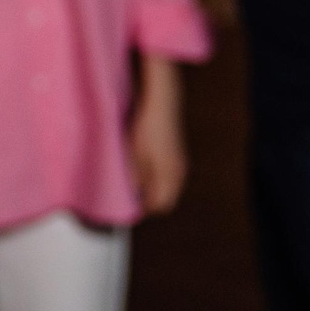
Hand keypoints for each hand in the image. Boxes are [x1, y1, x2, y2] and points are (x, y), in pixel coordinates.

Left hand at [127, 59, 187, 215]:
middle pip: (166, 198)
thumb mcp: (135, 154)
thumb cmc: (148, 126)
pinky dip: (157, 178)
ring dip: (153, 188)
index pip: (161, 205)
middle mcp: (179, 172)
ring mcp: (180, 163)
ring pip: (168, 187)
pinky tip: (143, 169)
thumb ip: (136, 178)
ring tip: (134, 182)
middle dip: (149, 200)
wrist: (162, 102)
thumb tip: (132, 195)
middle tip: (130, 195)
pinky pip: (169, 176)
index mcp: (170, 175)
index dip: (145, 208)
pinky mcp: (177, 155)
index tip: (129, 207)